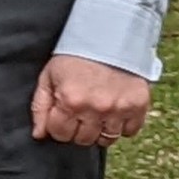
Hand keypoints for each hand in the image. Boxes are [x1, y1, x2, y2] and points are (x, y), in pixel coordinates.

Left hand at [33, 53, 151, 147]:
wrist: (108, 38)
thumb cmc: (74, 57)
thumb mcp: (49, 77)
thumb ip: (40, 107)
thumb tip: (39, 135)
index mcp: (71, 101)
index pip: (60, 134)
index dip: (58, 127)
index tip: (61, 116)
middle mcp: (96, 108)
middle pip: (84, 140)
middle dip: (78, 130)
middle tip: (79, 114)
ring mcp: (119, 109)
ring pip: (107, 139)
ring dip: (99, 131)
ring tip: (96, 114)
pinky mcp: (139, 106)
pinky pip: (130, 132)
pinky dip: (121, 126)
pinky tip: (114, 112)